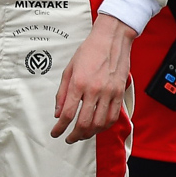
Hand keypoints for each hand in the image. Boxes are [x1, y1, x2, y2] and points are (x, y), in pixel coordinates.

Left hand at [52, 13, 135, 142]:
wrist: (112, 39)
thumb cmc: (90, 51)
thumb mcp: (69, 69)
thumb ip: (62, 93)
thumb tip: (58, 112)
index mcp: (79, 83)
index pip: (68, 114)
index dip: (60, 128)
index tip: (56, 133)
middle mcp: (94, 90)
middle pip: (84, 123)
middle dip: (74, 135)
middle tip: (69, 138)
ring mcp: (109, 93)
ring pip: (99, 124)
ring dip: (89, 134)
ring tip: (82, 135)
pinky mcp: (119, 93)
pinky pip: (113, 117)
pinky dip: (104, 127)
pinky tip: (97, 128)